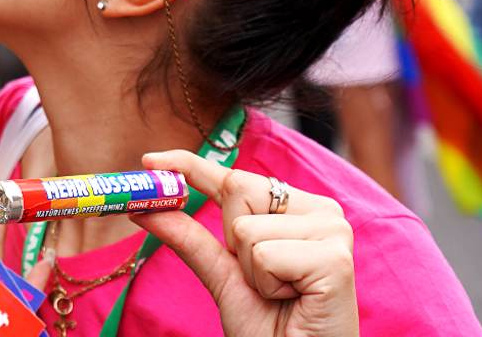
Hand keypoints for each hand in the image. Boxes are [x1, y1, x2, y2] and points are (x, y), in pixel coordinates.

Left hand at [136, 150, 357, 336]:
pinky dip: (265, 285)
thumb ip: (189, 238)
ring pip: (245, 228)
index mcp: (300, 210)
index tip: (150, 161)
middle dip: (232, 242)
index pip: (237, 177)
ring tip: (282, 295)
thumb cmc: (271, 328)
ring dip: (249, 272)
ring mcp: (334, 231)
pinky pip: (263, 255)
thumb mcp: (222, 277)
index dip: (191, 166)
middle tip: (263, 281)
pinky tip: (295, 300)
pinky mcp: (336, 259)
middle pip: (238, 189)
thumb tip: (144, 208)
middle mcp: (323, 212)